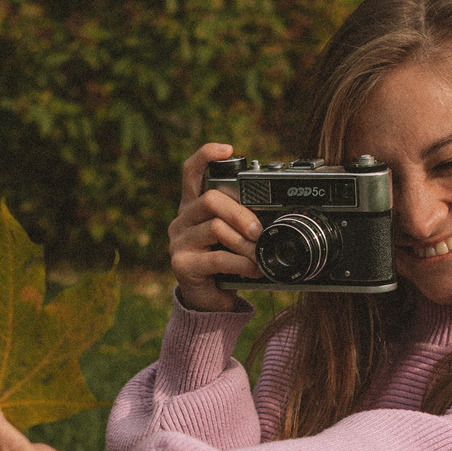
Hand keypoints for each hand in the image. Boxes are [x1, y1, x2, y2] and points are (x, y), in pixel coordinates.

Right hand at [166, 142, 260, 312]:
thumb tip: (273, 215)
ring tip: (259, 254)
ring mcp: (178, 242)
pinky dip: (241, 263)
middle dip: (240, 213)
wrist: (208, 301)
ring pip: (215, 228)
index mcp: (193, 207)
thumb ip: (241, 219)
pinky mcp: (182, 265)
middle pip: (210, 200)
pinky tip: (253, 269)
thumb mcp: (232, 236)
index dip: (206, 155)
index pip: (190, 172)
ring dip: (243, 242)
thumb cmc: (224, 263)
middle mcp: (181, 220)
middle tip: (259, 231)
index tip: (228, 150)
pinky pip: (216, 258)